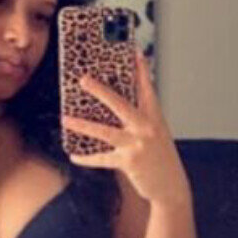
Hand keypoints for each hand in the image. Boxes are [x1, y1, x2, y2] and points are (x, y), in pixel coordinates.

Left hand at [62, 50, 189, 205]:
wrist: (171, 187)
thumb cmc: (162, 159)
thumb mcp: (157, 134)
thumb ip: (141, 119)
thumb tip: (116, 107)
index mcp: (154, 117)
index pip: (146, 87)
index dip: (140, 68)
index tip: (132, 50)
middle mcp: (146, 128)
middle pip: (120, 104)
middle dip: (100, 91)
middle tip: (83, 79)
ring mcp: (137, 145)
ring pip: (105, 132)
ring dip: (83, 125)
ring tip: (66, 119)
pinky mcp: (129, 162)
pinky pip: (102, 158)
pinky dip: (86, 158)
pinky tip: (74, 156)